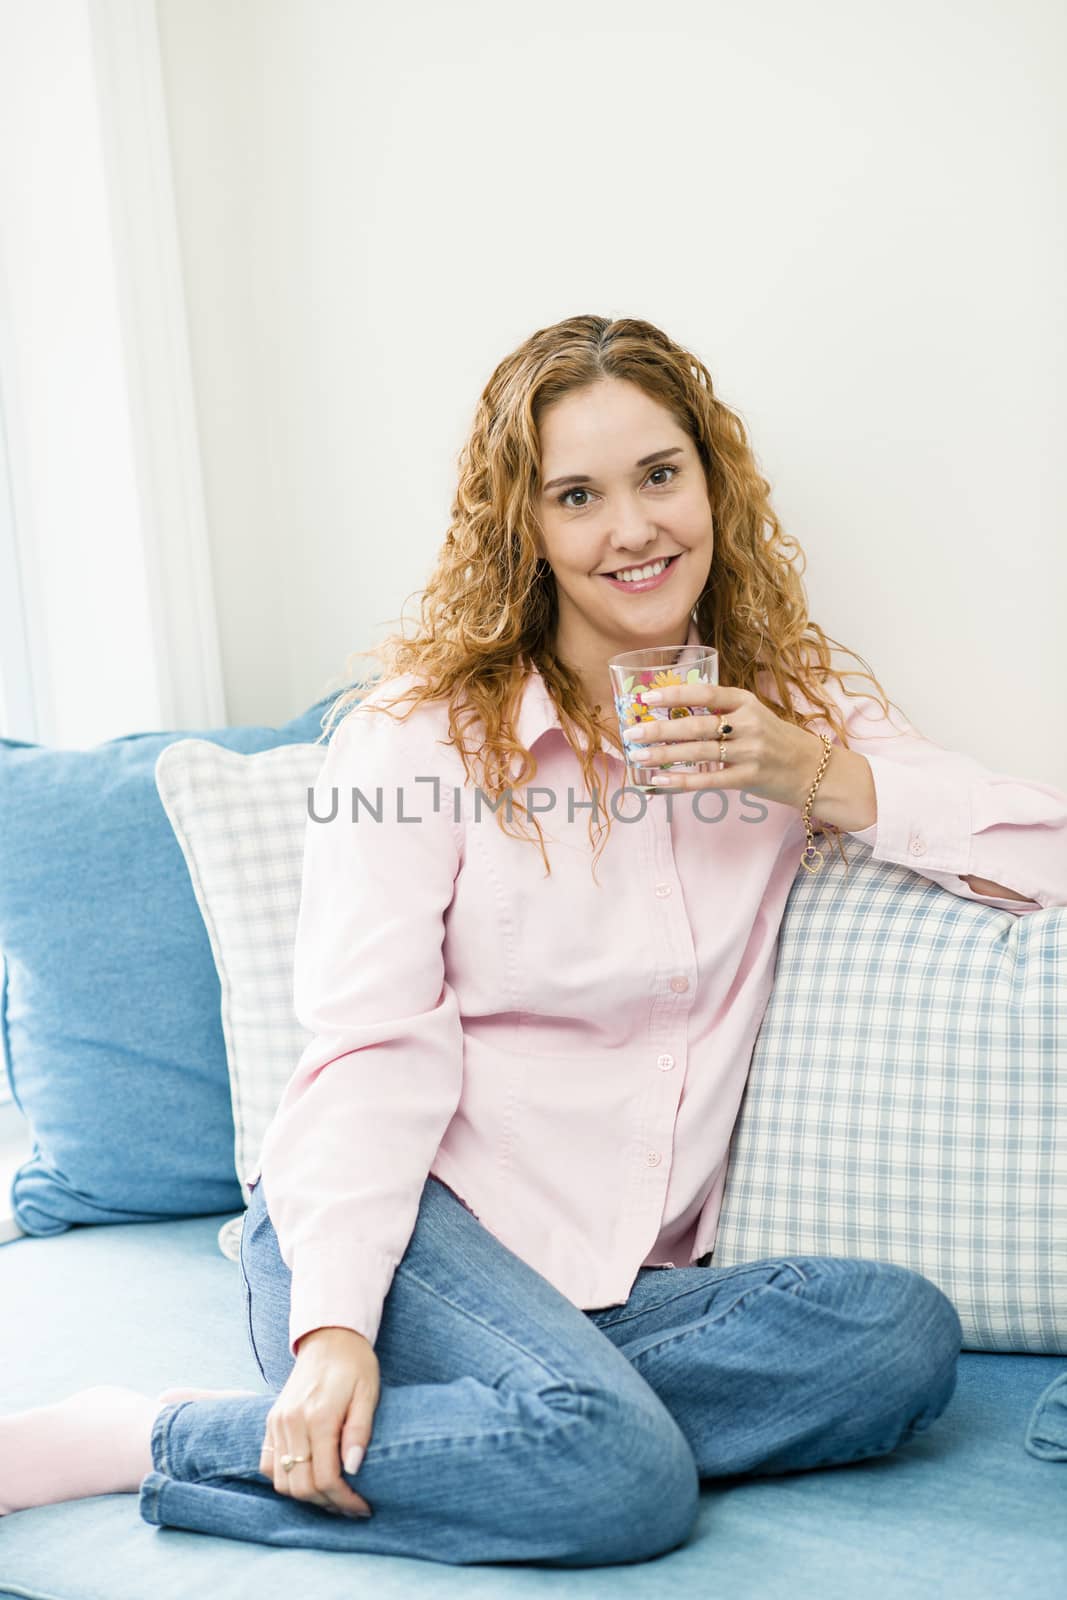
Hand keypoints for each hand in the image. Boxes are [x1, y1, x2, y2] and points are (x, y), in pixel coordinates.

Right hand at [259, 1325, 378, 1517]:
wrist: (329, 1338)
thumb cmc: (355, 1366)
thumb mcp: (368, 1393)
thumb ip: (359, 1431)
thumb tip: (353, 1469)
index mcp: (318, 1416)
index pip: (325, 1479)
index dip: (345, 1501)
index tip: (362, 1508)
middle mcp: (292, 1422)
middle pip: (302, 1487)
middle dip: (328, 1504)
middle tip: (350, 1507)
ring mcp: (277, 1423)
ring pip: (282, 1482)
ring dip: (306, 1496)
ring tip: (332, 1496)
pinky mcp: (270, 1422)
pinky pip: (268, 1466)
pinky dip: (286, 1480)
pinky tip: (309, 1477)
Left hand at [622, 681, 823, 809]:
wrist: (812, 768)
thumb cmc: (774, 739)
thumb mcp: (753, 713)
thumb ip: (721, 710)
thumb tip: (674, 709)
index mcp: (746, 702)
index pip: (706, 694)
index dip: (674, 694)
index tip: (646, 697)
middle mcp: (748, 724)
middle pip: (696, 726)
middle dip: (659, 730)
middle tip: (631, 733)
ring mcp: (749, 752)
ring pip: (698, 753)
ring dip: (663, 756)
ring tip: (637, 757)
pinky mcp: (748, 778)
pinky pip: (708, 780)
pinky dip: (681, 781)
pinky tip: (659, 781)